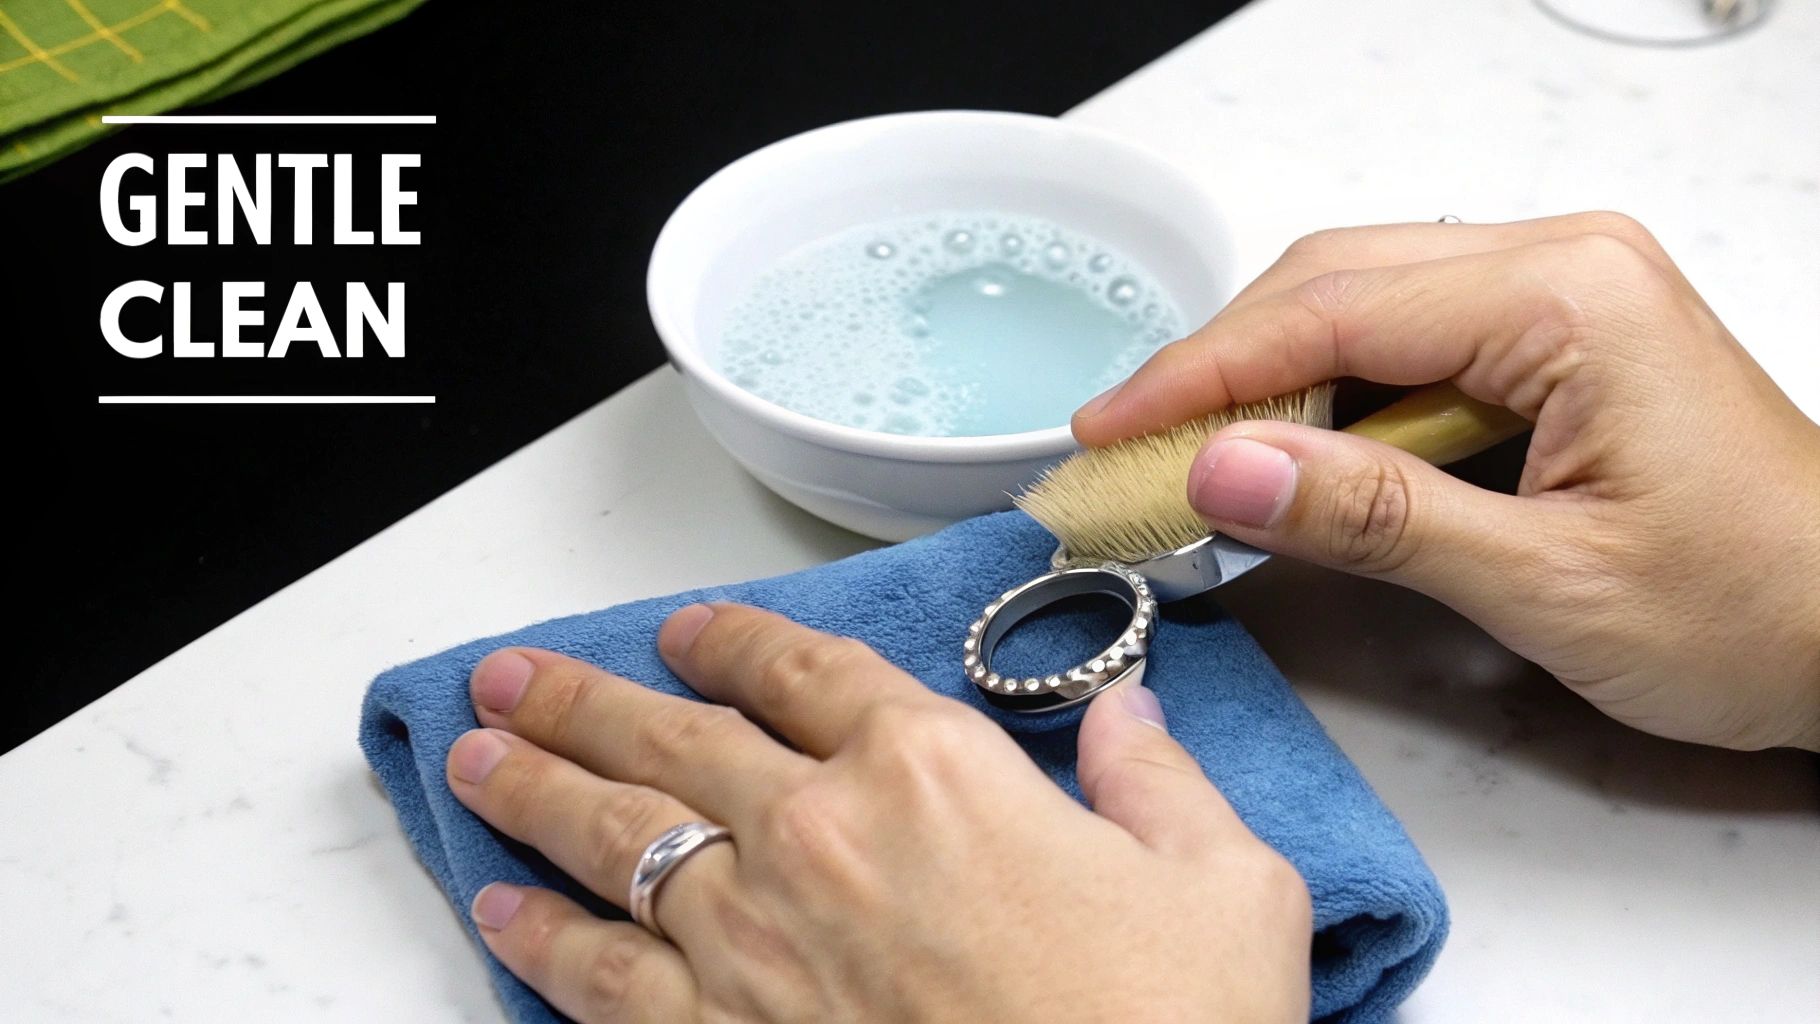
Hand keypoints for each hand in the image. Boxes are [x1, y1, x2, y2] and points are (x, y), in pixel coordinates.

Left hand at [445, 604, 1311, 1022]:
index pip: (804, 671)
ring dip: (534, 788)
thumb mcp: (1224, 887)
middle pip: (673, 736)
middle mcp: (820, 835)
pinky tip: (498, 911)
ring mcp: (754, 941)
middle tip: (515, 676)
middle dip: (582, 697)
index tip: (688, 633)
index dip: (733, 640)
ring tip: (479, 752)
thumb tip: (1128, 716)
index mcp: (932, 771)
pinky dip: (538, 940)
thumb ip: (1160, 782)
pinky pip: (598, 977)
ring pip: (614, 835)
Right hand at [1074, 212, 1819, 751]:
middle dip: (1221, 368)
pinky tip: (1290, 458)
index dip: (1202, 373)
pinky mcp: (1552, 338)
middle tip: (1132, 451)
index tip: (1112, 428)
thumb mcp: (1548, 583)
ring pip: (1359, 306)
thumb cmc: (1752, 608)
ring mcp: (1559, 293)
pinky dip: (1331, 399)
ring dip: (1269, 384)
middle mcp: (1562, 265)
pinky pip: (1407, 344)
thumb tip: (1223, 468)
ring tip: (1192, 463)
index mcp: (1567, 297)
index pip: (1332, 313)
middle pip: (1334, 284)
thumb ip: (1375, 518)